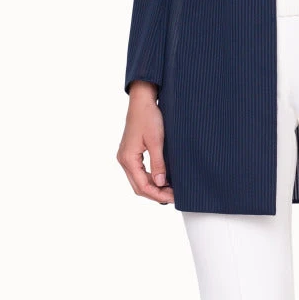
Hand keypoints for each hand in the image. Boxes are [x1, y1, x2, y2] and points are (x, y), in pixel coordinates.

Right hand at [117, 82, 174, 204]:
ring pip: (138, 181)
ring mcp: (126, 157)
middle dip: (156, 194)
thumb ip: (158, 163)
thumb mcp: (156, 141)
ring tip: (170, 191)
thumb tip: (160, 183)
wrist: (142, 101)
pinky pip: (139, 173)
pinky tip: (162, 180)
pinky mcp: (130, 153)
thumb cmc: (148, 117)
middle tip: (174, 197)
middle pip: (139, 187)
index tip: (173, 198)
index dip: (158, 194)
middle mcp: (124, 160)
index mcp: (128, 159)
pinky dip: (150, 179)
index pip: (142, 186)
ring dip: (154, 188)